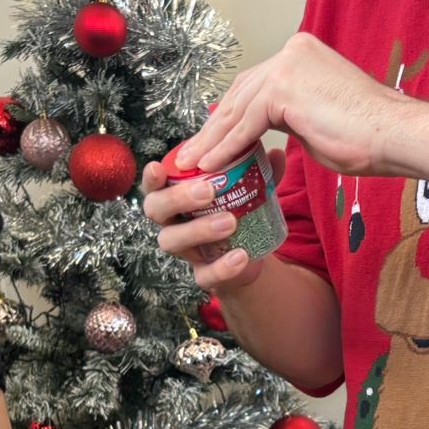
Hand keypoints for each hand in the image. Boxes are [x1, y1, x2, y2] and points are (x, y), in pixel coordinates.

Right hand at [140, 147, 285, 293]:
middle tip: (207, 191)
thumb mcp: (247, 189)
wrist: (249, 253)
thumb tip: (278, 153)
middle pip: (156, 210)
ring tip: (230, 222)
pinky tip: (241, 256)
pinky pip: (204, 275)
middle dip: (177, 199)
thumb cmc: (236, 211)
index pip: (154, 185)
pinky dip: (222, 267)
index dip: (151, 178)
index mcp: (175, 196)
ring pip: (172, 241)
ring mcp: (185, 250)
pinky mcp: (202, 274)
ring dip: (199, 230)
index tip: (157, 168)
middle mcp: (172, 222)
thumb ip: (259, 172)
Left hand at [176, 32, 414, 178]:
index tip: (210, 140)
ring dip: (212, 140)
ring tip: (192, 165)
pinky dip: (226, 147)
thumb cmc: (369, 136)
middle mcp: (292, 52)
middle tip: (192, 153)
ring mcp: (288, 66)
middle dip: (213, 127)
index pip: (254, 85)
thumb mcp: (317, 121)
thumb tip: (265, 132)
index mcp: (301, 54)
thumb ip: (289, 118)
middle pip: (240, 93)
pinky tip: (211, 165)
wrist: (396, 135)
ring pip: (237, 108)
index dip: (229, 115)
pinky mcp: (284, 88)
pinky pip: (245, 124)